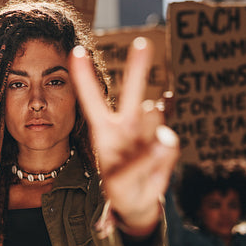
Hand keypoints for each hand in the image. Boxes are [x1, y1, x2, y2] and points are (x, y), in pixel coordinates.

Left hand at [69, 38, 179, 234]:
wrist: (138, 201)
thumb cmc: (120, 186)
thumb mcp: (119, 182)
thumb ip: (139, 165)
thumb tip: (166, 140)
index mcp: (104, 130)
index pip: (92, 100)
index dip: (84, 77)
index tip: (77, 50)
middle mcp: (126, 124)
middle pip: (132, 93)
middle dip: (138, 68)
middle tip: (143, 43)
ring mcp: (148, 130)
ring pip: (154, 122)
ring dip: (148, 142)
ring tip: (140, 164)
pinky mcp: (166, 141)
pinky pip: (169, 142)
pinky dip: (163, 155)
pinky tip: (156, 162)